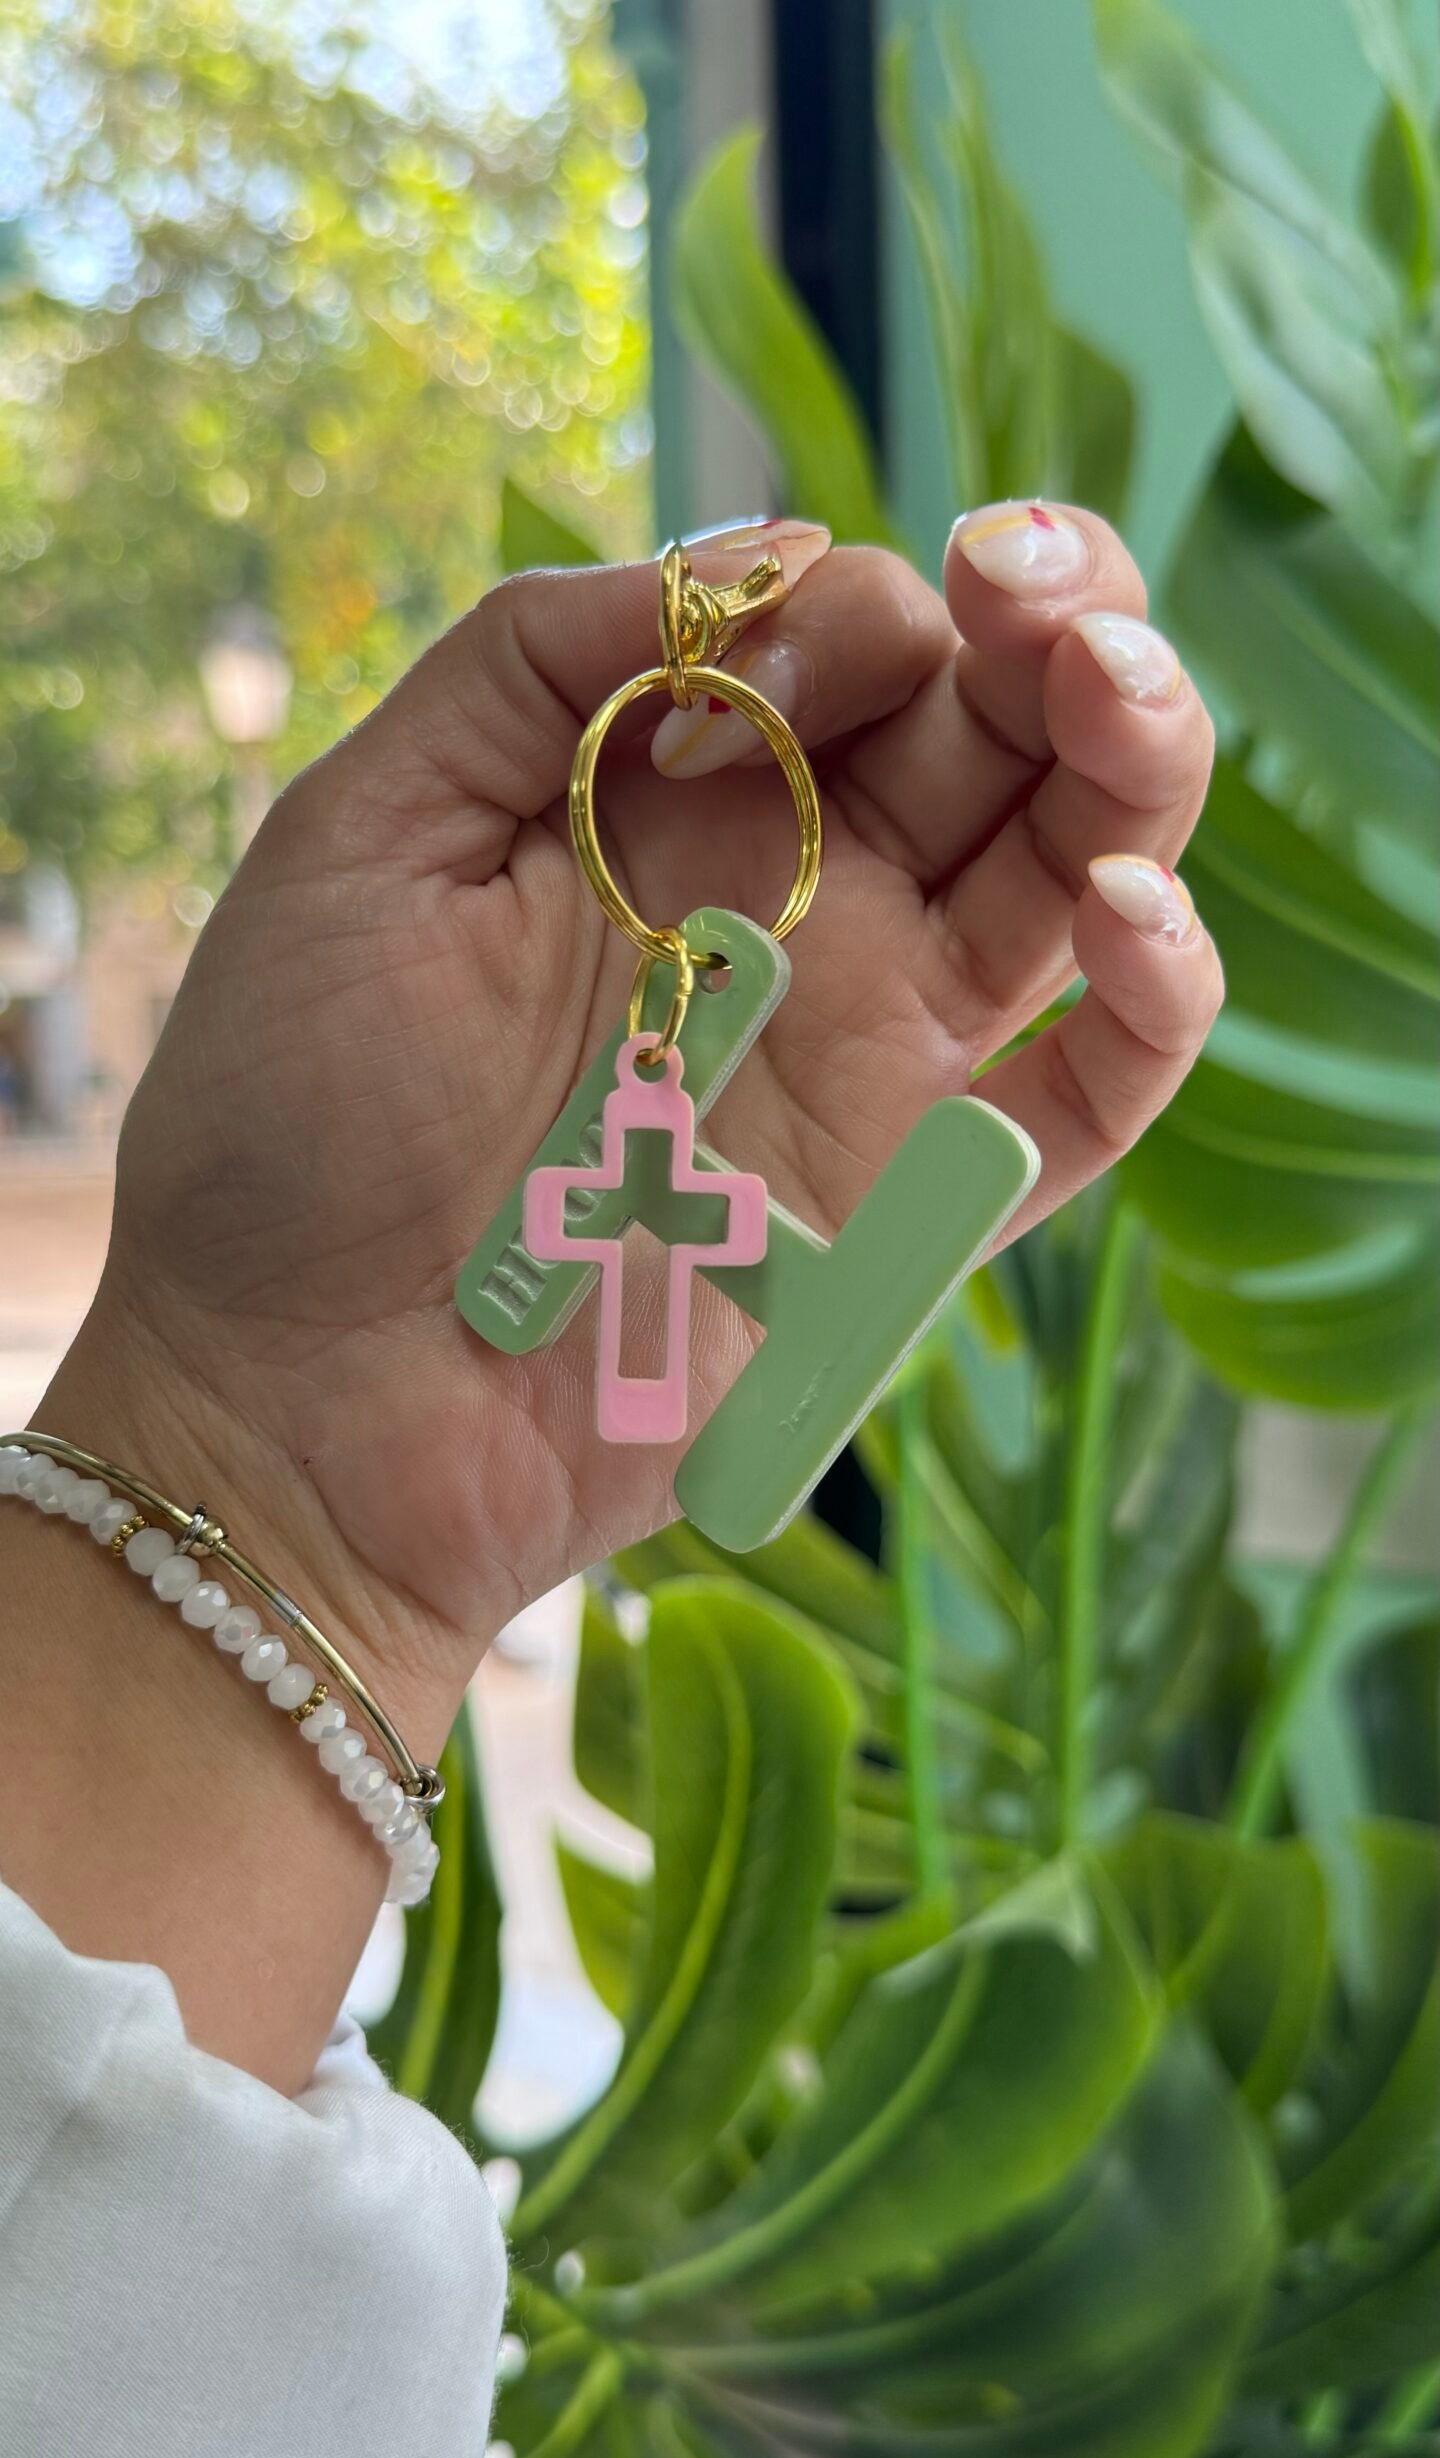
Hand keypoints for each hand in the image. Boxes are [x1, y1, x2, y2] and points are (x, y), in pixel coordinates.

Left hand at [52, 503, 1219, 1736]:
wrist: (291, 1398)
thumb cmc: (289, 1118)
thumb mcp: (367, 830)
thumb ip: (536, 664)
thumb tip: (760, 557)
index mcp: (674, 805)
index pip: (857, 646)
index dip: (863, 607)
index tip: (780, 655)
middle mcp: (801, 908)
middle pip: (1000, 730)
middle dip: (1051, 619)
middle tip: (1028, 585)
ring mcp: (870, 1051)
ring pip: (1078, 869)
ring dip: (1134, 753)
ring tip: (1107, 683)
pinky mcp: (914, 1204)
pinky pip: (1090, 1091)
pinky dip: (1157, 995)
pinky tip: (1121, 910)